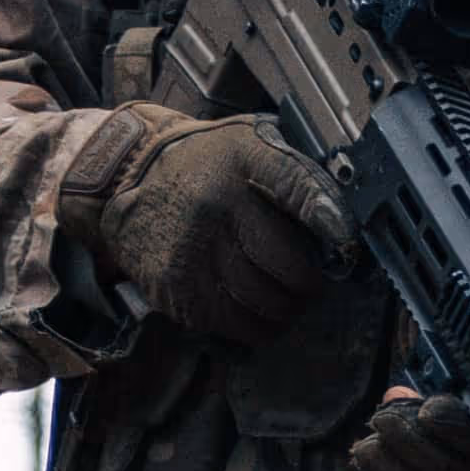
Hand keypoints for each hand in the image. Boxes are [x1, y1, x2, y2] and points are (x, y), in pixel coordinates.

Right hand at [79, 110, 348, 349]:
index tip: (345, 240)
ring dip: (286, 310)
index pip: (296, 187)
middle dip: (310, 285)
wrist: (124, 173)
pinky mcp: (174, 286)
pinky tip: (255, 311)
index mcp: (242, 161)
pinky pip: (233, 324)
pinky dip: (254, 326)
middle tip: (310, 284)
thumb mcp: (249, 144)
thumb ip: (294, 175)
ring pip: (265, 303)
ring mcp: (192, 249)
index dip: (330, 218)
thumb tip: (344, 224)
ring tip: (285, 300)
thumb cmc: (205, 164)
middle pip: (290, 267)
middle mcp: (216, 206)